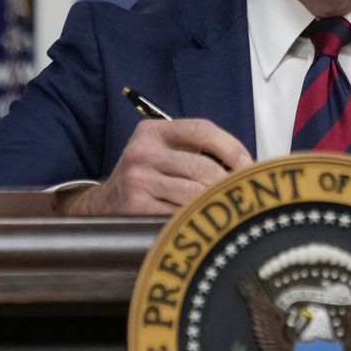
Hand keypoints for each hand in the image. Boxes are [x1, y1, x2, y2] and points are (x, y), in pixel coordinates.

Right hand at [59, 118, 253, 215]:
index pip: (202, 130)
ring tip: (224, 208)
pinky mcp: (136, 207)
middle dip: (228, 183)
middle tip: (241, 195)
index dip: (232, 147)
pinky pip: (181, 214)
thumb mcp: (162, 152)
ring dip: (215, 203)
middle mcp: (142, 152)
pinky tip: (200, 221)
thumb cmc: (147, 177)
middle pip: (203, 166)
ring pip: (195, 194)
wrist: (102, 204)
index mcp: (152, 131)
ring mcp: (137, 180)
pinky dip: (195, 218)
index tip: (248, 166)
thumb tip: (247, 165)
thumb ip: (196, 150)